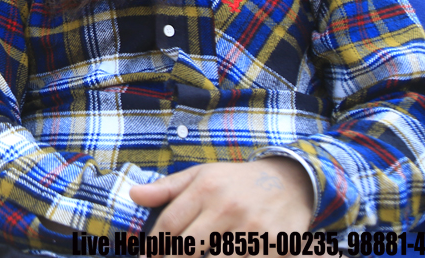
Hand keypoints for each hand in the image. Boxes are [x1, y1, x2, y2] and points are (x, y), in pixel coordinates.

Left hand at [129, 158, 314, 248]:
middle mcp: (228, 207)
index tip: (147, 256)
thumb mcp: (201, 175)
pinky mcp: (276, 246)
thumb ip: (166, 188)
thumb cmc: (236, 182)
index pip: (169, 224)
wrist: (291, 182)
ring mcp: (253, 228)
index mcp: (206, 188)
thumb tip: (133, 195)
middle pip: (187, 248)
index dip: (153, 245)